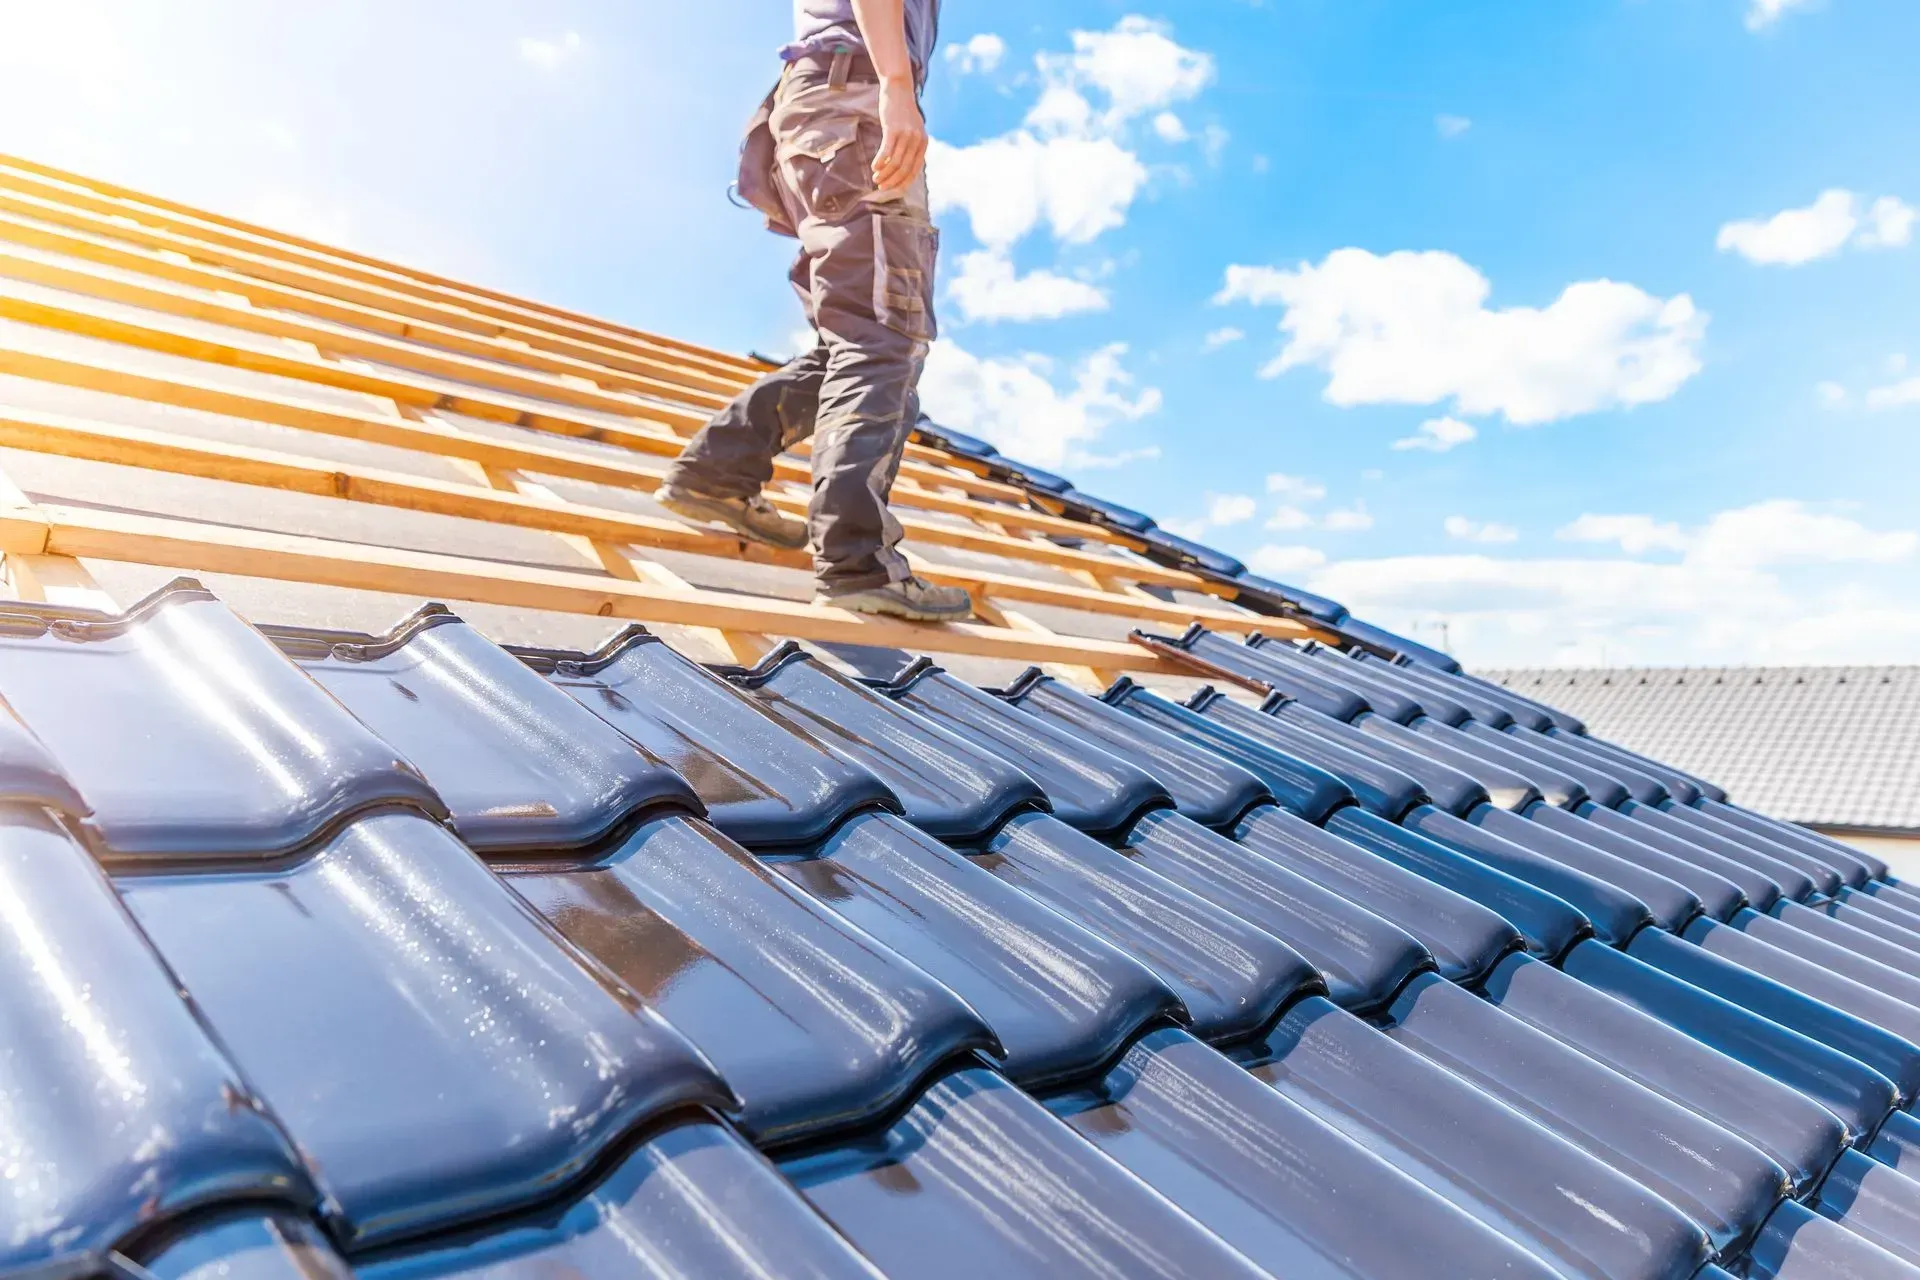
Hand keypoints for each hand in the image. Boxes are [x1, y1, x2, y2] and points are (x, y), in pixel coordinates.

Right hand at [873, 76, 927, 192]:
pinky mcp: (893, 129)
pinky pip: (886, 152)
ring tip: (875, 179)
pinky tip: (873, 167)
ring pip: (894, 163)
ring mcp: (906, 135)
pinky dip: (879, 162)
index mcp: (923, 143)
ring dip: (884, 174)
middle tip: (880, 188)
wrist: (899, 88)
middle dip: (892, 182)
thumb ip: (911, 145)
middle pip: (904, 169)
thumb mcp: (912, 129)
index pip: (914, 170)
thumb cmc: (902, 111)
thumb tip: (902, 165)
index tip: (892, 191)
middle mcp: (916, 140)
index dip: (903, 183)